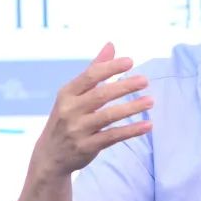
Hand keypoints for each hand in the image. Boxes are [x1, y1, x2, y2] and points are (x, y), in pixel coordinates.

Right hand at [31, 42, 153, 178]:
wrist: (50, 155)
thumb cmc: (68, 117)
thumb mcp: (74, 94)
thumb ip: (94, 70)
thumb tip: (111, 45)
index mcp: (67, 93)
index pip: (89, 76)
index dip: (110, 68)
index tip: (130, 61)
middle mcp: (70, 110)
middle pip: (100, 95)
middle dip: (124, 87)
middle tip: (145, 80)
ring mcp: (78, 130)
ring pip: (108, 116)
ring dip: (131, 108)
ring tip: (150, 101)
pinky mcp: (86, 147)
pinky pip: (113, 136)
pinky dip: (131, 130)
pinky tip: (148, 125)